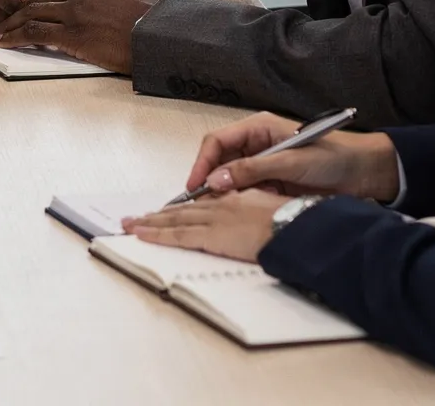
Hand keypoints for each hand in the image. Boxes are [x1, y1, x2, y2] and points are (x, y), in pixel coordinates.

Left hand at [0, 0, 157, 73]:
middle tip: (2, 21)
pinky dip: (14, 37)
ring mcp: (75, 10)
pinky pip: (34, 33)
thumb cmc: (157, 23)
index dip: (43, 1)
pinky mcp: (71, 33)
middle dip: (18, 11)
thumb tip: (101, 10)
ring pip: (31, 14)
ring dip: (10, 25)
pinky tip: (4, 41)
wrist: (165, 35)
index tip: (31, 8)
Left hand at [121, 189, 289, 262]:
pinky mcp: (211, 234)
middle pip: (183, 210)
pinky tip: (141, 234)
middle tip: (137, 217)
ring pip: (174, 220)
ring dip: (150, 223)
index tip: (168, 213)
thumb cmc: (298, 222)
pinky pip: (177, 235)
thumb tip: (252, 223)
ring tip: (131, 224)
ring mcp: (214, 219)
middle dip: (158, 214)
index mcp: (238, 199)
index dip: (182, 208)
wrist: (303, 228)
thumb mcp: (276, 212)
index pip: (203, 204)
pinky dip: (157, 234)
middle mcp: (222, 205)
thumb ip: (257, 213)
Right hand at [183, 111, 400, 200]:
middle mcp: (257, 144)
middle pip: (220, 161)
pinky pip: (247, 192)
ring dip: (227, 193)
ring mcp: (264, 165)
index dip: (202, 162)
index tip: (196, 185)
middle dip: (210, 180)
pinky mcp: (273, 183)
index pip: (217, 142)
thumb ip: (252, 170)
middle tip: (201, 201)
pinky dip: (243, 201)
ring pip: (231, 178)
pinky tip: (247, 210)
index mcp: (258, 128)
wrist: (369, 173)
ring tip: (222, 208)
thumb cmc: (336, 156)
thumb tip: (216, 180)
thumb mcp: (292, 161)